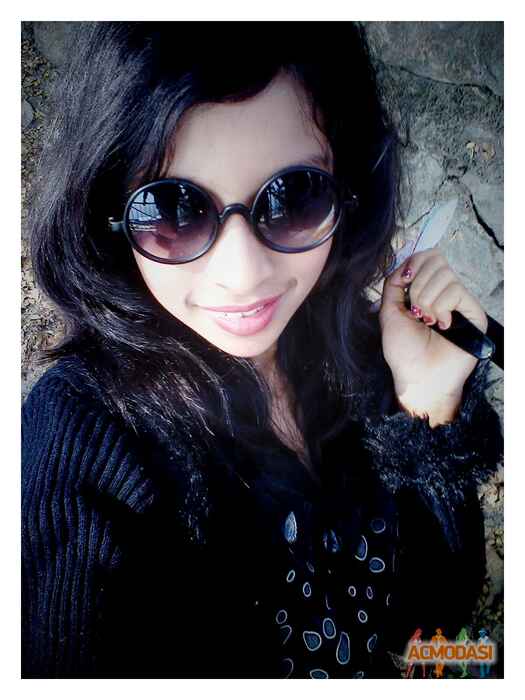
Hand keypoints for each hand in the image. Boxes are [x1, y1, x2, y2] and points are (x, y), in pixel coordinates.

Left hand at [379, 250, 487, 424]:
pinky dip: (441, 308)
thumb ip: (393, 284)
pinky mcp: (473, 312)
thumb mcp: (389, 312)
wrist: (419, 377)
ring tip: (427, 321)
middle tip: (415, 310)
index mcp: (425, 289)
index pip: (427, 256)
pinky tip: (442, 326)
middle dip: (418, 284)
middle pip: (436, 258)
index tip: (403, 281)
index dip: (414, 262)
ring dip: (427, 299)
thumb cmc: (404, 351)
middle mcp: (444, 292)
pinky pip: (455, 291)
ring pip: (445, 274)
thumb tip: (405, 263)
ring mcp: (460, 301)